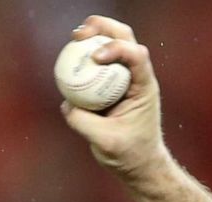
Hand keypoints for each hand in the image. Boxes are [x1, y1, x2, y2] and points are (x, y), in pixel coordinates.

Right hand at [59, 16, 171, 187]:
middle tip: (80, 34)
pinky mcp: (109, 84)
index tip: (95, 57)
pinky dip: (82, 55)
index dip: (116, 48)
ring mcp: (123, 78)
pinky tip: (68, 57)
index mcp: (144, 87)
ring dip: (92, 34)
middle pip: (124, 38)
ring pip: (111, 43)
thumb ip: (84, 122)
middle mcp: (136, 77)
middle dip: (103, 28)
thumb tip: (66, 104)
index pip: (136, 56)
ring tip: (75, 38)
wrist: (138, 164)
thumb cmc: (130, 155)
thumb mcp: (106, 142)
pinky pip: (95, 63)